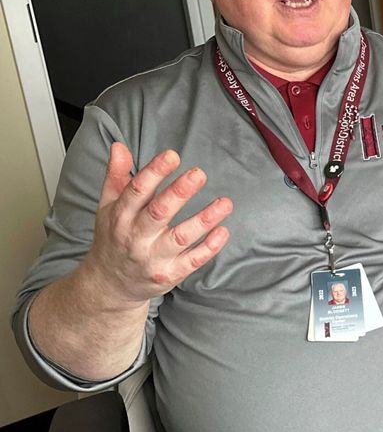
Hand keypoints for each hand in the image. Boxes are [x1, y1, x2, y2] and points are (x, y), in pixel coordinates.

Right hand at [79, 143, 233, 306]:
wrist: (108, 284)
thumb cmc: (113, 238)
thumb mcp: (108, 206)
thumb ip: (116, 176)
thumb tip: (119, 147)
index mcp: (121, 216)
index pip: (136, 191)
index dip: (154, 172)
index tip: (172, 155)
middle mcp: (136, 237)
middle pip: (158, 213)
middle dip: (179, 193)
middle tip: (198, 174)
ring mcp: (153, 257)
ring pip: (180, 238)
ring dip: (204, 220)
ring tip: (225, 203)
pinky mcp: (169, 275)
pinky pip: (192, 261)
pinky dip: (209, 247)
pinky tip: (223, 231)